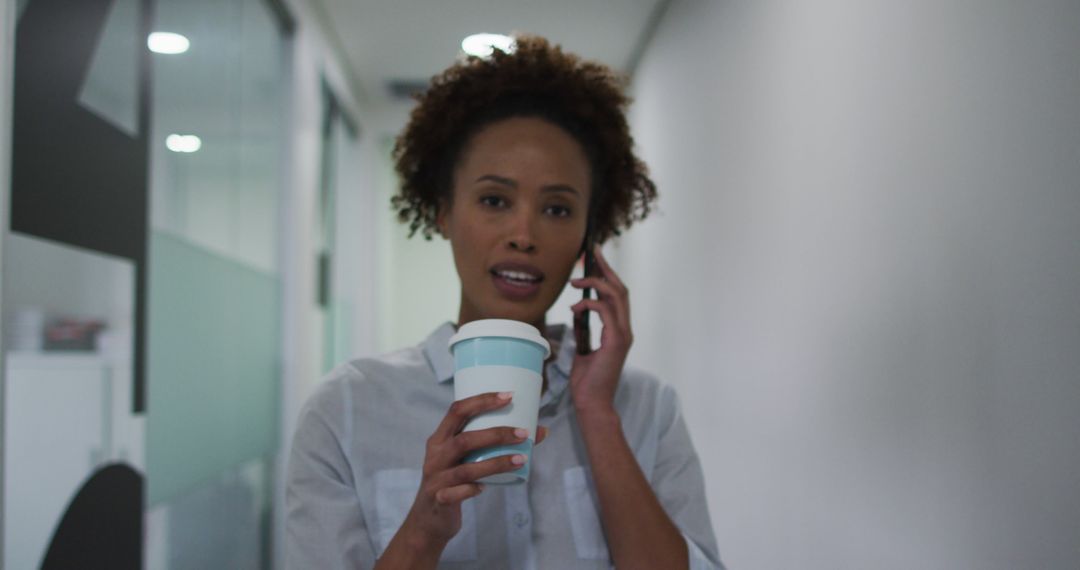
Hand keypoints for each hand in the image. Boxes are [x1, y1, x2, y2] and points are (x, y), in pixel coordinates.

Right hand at [396, 392, 548, 552]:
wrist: (429, 519)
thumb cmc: (455, 480)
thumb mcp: (468, 459)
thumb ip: (495, 446)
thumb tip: (540, 431)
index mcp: (440, 438)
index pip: (457, 410)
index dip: (482, 401)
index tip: (509, 395)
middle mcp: (435, 455)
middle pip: (464, 439)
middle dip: (496, 434)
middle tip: (523, 433)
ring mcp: (436, 478)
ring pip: (466, 469)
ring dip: (496, 463)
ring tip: (521, 459)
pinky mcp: (439, 499)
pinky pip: (456, 493)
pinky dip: (472, 489)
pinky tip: (485, 488)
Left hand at [569, 246, 632, 415]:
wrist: (592, 403)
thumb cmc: (587, 381)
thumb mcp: (582, 349)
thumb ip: (583, 330)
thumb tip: (577, 312)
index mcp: (619, 331)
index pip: (617, 296)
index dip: (608, 275)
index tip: (595, 259)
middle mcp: (625, 330)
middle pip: (620, 289)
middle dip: (605, 269)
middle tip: (591, 253)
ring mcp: (623, 335)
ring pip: (616, 296)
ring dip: (595, 283)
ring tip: (576, 279)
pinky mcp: (616, 341)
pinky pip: (605, 311)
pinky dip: (589, 304)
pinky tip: (576, 307)